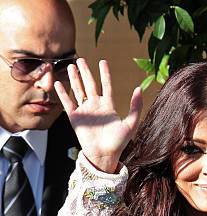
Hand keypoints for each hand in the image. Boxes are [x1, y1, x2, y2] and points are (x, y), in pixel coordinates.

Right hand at [54, 58, 142, 172]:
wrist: (104, 155)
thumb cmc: (118, 142)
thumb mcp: (130, 123)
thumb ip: (135, 107)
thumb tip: (139, 89)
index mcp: (108, 106)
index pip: (106, 86)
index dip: (105, 74)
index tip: (103, 62)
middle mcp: (96, 106)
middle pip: (90, 85)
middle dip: (85, 72)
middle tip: (81, 59)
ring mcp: (85, 111)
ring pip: (78, 90)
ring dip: (74, 78)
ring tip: (71, 66)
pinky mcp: (75, 118)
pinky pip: (68, 103)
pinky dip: (63, 93)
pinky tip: (58, 83)